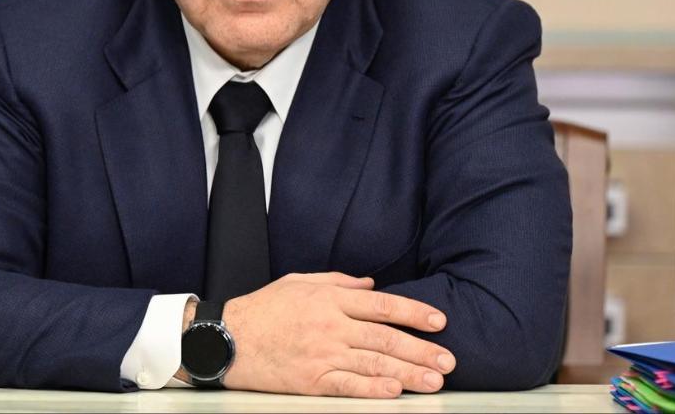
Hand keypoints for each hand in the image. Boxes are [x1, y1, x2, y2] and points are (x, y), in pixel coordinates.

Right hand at [220, 272, 455, 397]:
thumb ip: (339, 281)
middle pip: (386, 338)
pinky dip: (373, 391)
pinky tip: (394, 392)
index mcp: (330, 300)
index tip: (439, 321)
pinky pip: (348, 386)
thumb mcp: (300, 282)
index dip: (415, 313)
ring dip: (408, 373)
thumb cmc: (263, 308)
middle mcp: (331, 326)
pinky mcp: (311, 380)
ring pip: (373, 364)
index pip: (383, 305)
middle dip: (421, 350)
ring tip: (434, 381)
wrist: (226, 338)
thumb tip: (372, 285)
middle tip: (448, 360)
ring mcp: (322, 354)